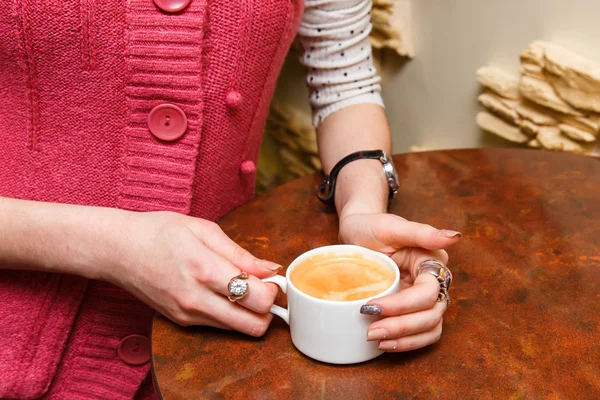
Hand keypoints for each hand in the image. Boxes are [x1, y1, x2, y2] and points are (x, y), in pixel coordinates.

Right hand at [105, 211, 280, 336]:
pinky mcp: (181, 322)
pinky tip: (222, 293)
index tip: (271, 278)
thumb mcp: (204, 229)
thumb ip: (240, 253)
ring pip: (239, 330)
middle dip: (267, 310)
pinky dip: (230, 314)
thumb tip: (270, 268)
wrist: (117, 250)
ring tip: (241, 288)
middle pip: (253, 325)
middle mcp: (197, 299)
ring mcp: (188, 315)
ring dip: (250, 313)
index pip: (257, 298)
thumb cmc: (159, 232)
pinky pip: (219, 326)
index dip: (273, 290)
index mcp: (205, 270)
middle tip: (262, 288)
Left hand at [338, 212, 460, 350]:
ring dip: (406, 339)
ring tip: (378, 341)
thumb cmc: (372, 226)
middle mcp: (432, 282)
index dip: (403, 305)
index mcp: (431, 261)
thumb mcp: (391, 226)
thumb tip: (454, 238)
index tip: (371, 307)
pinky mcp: (410, 309)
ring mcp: (422, 298)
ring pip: (430, 328)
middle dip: (403, 327)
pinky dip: (406, 342)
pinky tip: (384, 344)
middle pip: (431, 315)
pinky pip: (419, 332)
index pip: (427, 293)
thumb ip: (422, 233)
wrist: (355, 231)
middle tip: (372, 332)